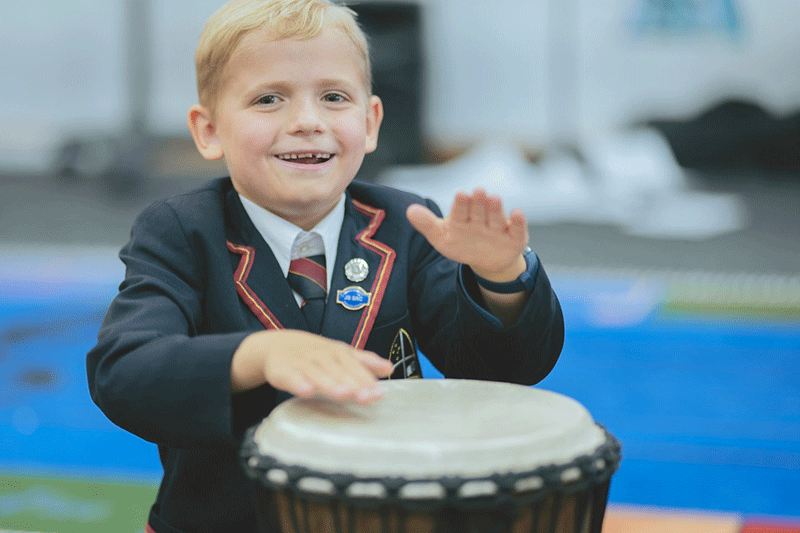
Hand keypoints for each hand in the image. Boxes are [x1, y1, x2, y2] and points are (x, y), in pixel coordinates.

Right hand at [231, 330, 393, 403]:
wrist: (277, 345)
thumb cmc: (315, 354)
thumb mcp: (340, 354)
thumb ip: (364, 362)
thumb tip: (390, 368)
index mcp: (338, 353)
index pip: (355, 366)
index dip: (367, 380)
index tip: (379, 394)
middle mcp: (323, 356)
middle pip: (340, 371)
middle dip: (354, 384)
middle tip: (367, 398)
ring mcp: (303, 363)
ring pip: (318, 374)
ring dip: (330, 384)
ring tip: (344, 395)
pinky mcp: (284, 371)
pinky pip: (291, 378)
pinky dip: (299, 383)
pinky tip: (307, 392)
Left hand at [406, 188, 528, 281]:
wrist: (485, 259)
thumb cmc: (461, 243)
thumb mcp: (442, 237)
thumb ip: (427, 224)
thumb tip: (409, 211)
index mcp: (462, 217)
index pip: (460, 209)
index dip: (461, 204)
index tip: (460, 194)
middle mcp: (481, 219)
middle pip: (479, 211)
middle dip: (478, 202)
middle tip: (478, 192)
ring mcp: (498, 228)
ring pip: (496, 218)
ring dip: (495, 209)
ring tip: (493, 198)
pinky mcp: (514, 238)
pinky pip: (518, 229)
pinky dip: (519, 222)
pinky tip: (517, 213)